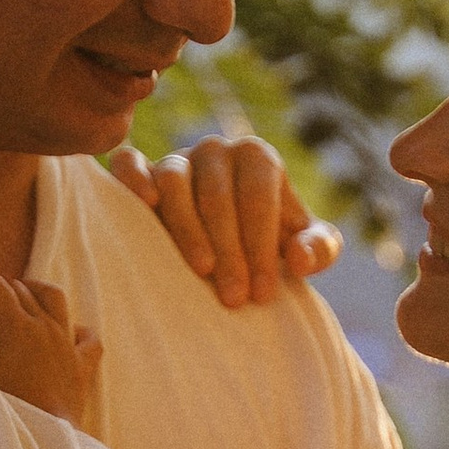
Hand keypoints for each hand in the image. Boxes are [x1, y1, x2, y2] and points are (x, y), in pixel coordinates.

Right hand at [0, 273, 101, 423]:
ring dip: (36, 295)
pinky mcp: (83, 366)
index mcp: (15, 326)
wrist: (44, 442)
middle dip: (3, 295)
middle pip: (21, 289)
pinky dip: (77, 331)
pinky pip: (88, 337)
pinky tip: (64, 338)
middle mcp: (45, 327)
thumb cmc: (6, 407)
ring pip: (55, 298)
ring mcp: (67, 344)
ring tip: (22, 308)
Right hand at [105, 136, 342, 304]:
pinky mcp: (139, 170)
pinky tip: (145, 206)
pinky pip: (129, 163)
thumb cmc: (268, 244)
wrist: (228, 244)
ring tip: (201, 271)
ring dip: (187, 228)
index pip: (258, 197)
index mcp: (257, 157)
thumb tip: (300, 259)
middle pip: (218, 196)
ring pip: (175, 182)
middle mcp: (215, 149)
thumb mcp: (304, 248)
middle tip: (234, 298)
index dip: (262, 246)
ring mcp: (175, 157)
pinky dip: (133, 178)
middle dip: (230, 250)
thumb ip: (319, 250)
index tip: (263, 294)